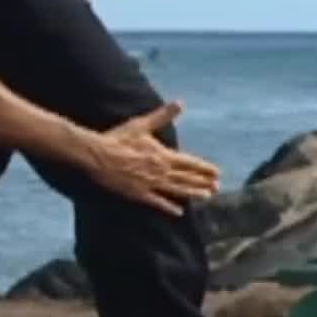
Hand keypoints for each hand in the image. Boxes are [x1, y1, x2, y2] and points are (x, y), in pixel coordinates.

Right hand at [82, 101, 221, 215]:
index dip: (204, 168)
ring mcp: (151, 185)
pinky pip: (158, 203)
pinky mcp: (139, 195)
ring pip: (177, 191)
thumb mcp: (142, 124)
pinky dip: (170, 208)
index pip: (189, 163)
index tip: (217, 172)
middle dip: (203, 182)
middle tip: (217, 187)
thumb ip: (163, 115)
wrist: (98, 156)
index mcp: (163, 155)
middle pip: (187, 178)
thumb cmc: (119, 139)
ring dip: (193, 194)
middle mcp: (161, 172)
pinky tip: (180, 212)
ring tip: (207, 197)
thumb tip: (180, 103)